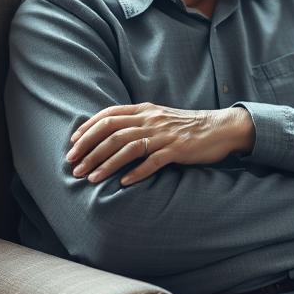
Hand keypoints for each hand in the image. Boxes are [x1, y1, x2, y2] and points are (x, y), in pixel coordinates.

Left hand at [66, 103, 254, 186]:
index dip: (87, 129)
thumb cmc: (187, 126)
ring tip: (91, 178)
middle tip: (74, 165)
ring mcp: (165, 135)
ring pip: (128, 147)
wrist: (221, 128)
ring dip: (106, 164)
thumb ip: (137, 121)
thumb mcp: (160, 117)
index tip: (72, 144)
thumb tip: (110, 132)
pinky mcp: (178, 150)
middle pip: (112, 132)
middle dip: (89, 149)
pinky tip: (123, 183)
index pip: (109, 115)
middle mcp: (152, 120)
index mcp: (145, 110)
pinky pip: (153, 161)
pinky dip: (136, 172)